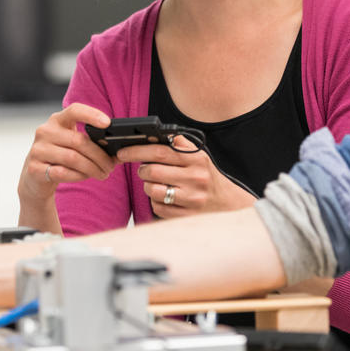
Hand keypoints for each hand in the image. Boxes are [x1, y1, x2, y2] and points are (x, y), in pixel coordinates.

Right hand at [17, 104, 114, 217]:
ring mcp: (38, 149)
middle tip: (111, 166)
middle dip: (100, 156)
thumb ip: (93, 144)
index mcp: (57, 120)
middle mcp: (45, 131)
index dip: (92, 115)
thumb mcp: (74, 145)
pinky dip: (78, 176)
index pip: (74, 110)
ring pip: (73, 158)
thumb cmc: (61, 157)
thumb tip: (121, 151)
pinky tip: (85, 176)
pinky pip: (63, 173)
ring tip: (103, 174)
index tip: (108, 123)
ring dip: (92, 168)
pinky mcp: (34, 168)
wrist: (35, 178)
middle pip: (79, 141)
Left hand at [119, 135, 256, 217]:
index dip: (137, 151)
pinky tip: (164, 197)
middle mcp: (195, 178)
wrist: (226, 202)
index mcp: (196, 159)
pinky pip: (157, 207)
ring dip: (147, 186)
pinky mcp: (185, 215)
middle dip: (142, 170)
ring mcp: (191, 198)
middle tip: (144, 169)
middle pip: (152, 171)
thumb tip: (154, 135)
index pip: (160, 151)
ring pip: (152, 190)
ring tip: (155, 183)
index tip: (123, 152)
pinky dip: (155, 201)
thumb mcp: (199, 156)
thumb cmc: (206, 175)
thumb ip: (179, 144)